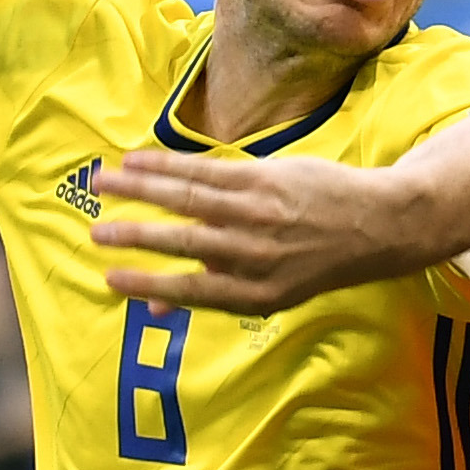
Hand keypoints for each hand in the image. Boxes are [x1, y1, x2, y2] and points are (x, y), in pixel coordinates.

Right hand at [93, 148, 400, 311]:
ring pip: (188, 200)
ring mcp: (260, 215)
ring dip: (140, 190)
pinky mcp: (264, 180)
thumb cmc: (312, 260)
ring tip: (103, 184)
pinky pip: (205, 170)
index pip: (192, 291)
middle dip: (135, 237)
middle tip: (96, 234)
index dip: (149, 286)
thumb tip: (156, 308)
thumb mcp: (271, 290)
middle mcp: (257, 257)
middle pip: (184, 244)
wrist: (374, 226)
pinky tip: (137, 161)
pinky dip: (167, 165)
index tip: (111, 279)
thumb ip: (214, 293)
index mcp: (257, 294)